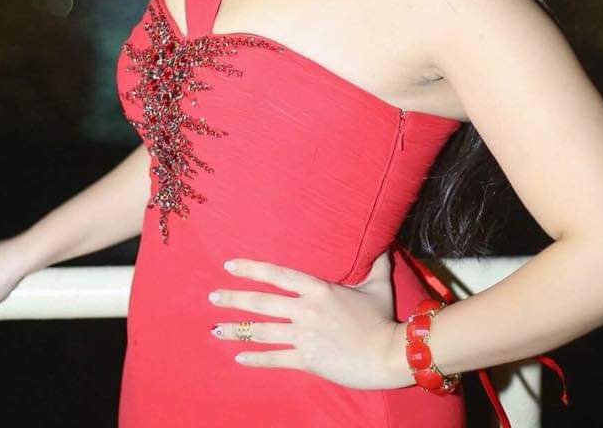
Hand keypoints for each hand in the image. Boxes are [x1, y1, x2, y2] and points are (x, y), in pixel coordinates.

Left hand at [207, 249, 412, 389]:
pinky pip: (275, 358)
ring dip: (235, 329)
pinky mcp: (307, 360)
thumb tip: (383, 242)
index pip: (278, 274)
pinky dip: (254, 358)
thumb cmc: (383, 318)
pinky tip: (238, 356)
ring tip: (214, 328)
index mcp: (319, 289)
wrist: (389, 354)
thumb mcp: (378, 286)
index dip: (252, 268)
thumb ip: (376, 263)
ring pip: (262, 331)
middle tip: (212, 296)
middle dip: (234, 298)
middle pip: (262, 302)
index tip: (230, 265)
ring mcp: (304, 336)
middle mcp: (306, 310)